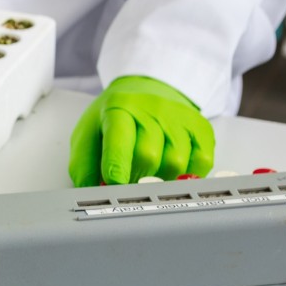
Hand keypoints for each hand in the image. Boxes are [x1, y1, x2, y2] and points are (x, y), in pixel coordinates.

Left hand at [69, 75, 214, 185]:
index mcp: (119, 108)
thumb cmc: (114, 119)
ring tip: (147, 177)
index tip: (113, 186)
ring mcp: (179, 118)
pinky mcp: (201, 129)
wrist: (147, 89)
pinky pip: (200, 163)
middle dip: (135, 179)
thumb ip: (84, 167)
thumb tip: (91, 195)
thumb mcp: (87, 135)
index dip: (116, 167)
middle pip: (148, 156)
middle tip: (127, 186)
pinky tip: (171, 173)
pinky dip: (186, 177)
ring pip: (175, 163)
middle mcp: (153, 109)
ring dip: (160, 181)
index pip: (119, 140)